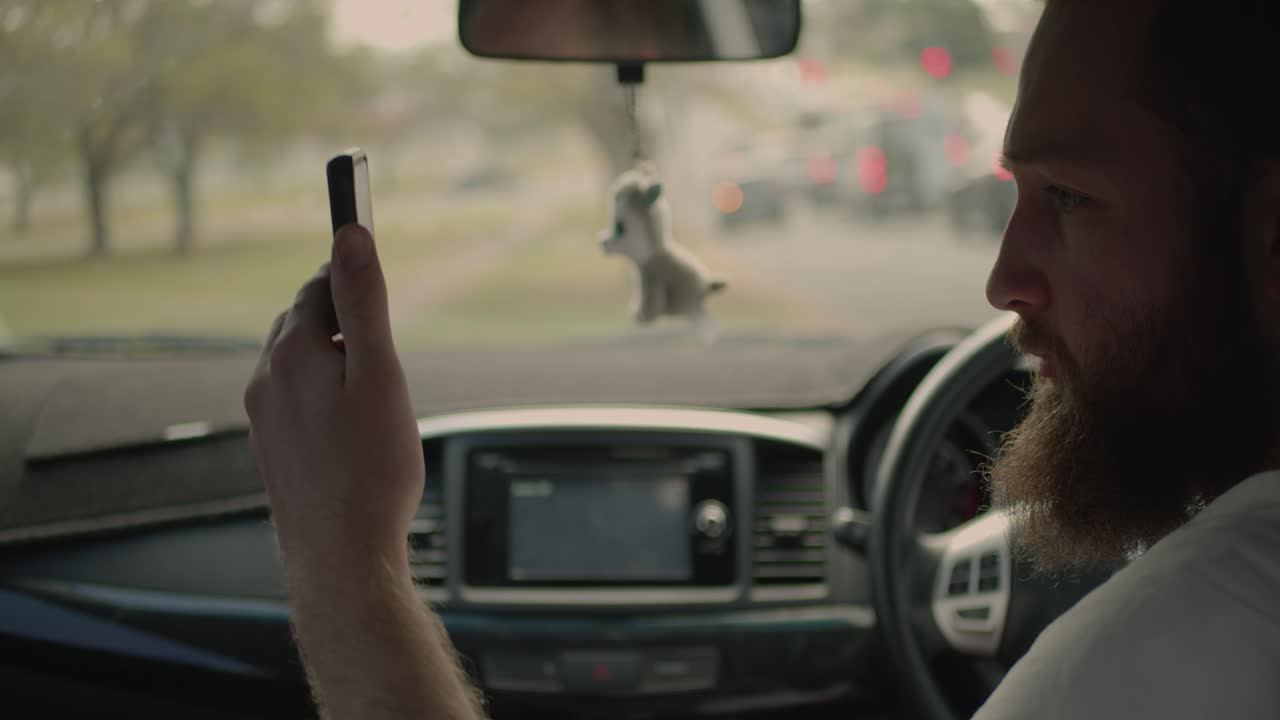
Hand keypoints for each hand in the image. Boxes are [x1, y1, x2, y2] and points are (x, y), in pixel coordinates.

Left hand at [244, 223, 422, 578]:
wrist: (341, 555)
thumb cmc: (371, 470)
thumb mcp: (381, 374)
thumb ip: (366, 302)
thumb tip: (352, 236)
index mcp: (293, 354)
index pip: (318, 288)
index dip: (348, 275)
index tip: (372, 269)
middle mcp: (267, 380)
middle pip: (301, 323)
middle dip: (339, 318)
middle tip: (381, 334)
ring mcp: (264, 417)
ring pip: (295, 363)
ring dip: (329, 357)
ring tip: (371, 384)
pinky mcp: (271, 449)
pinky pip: (292, 400)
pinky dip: (320, 394)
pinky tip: (350, 425)